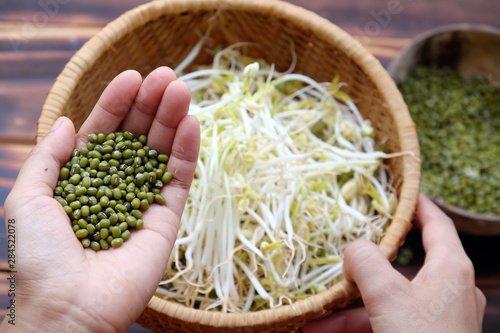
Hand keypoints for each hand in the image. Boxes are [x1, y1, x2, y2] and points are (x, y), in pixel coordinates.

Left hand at [1, 68, 199, 331]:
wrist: (68, 309)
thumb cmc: (41, 257)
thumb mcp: (29, 199)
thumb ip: (49, 158)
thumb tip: (70, 123)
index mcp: (85, 179)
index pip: (105, 132)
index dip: (117, 103)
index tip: (132, 76)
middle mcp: (117, 185)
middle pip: (138, 136)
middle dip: (151, 104)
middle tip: (168, 75)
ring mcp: (145, 200)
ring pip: (162, 151)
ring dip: (173, 119)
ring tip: (182, 89)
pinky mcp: (168, 218)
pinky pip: (179, 178)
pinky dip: (187, 151)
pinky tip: (191, 123)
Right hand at [304, 193, 485, 332]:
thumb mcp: (387, 296)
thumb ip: (365, 262)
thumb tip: (353, 249)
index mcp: (450, 269)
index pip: (436, 224)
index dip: (418, 204)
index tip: (400, 192)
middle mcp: (447, 290)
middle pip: (401, 266)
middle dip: (362, 268)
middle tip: (341, 253)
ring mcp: (435, 317)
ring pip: (387, 300)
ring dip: (349, 307)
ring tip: (314, 313)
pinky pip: (386, 322)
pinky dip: (357, 324)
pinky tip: (322, 329)